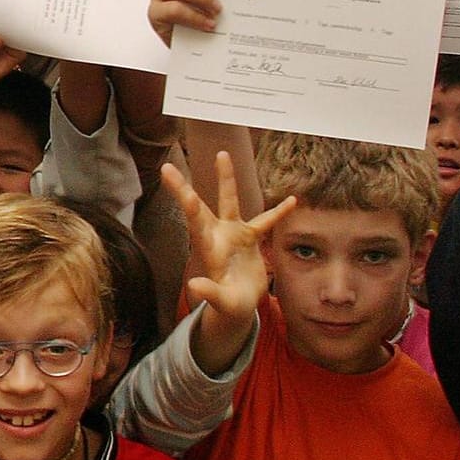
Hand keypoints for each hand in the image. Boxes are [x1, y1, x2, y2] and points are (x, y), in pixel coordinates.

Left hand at [169, 153, 294, 321]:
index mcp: (209, 250)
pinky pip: (266, 221)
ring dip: (226, 179)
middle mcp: (217, 237)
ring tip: (223, 153)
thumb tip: (194, 286)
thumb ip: (210, 293)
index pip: (196, 226)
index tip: (185, 193)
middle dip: (183, 189)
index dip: (190, 210)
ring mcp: (233, 234)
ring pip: (229, 202)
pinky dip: (278, 212)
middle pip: (198, 208)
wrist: (240, 305)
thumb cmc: (229, 306)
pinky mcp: (250, 238)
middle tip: (167, 168)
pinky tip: (292, 200)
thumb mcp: (223, 303)